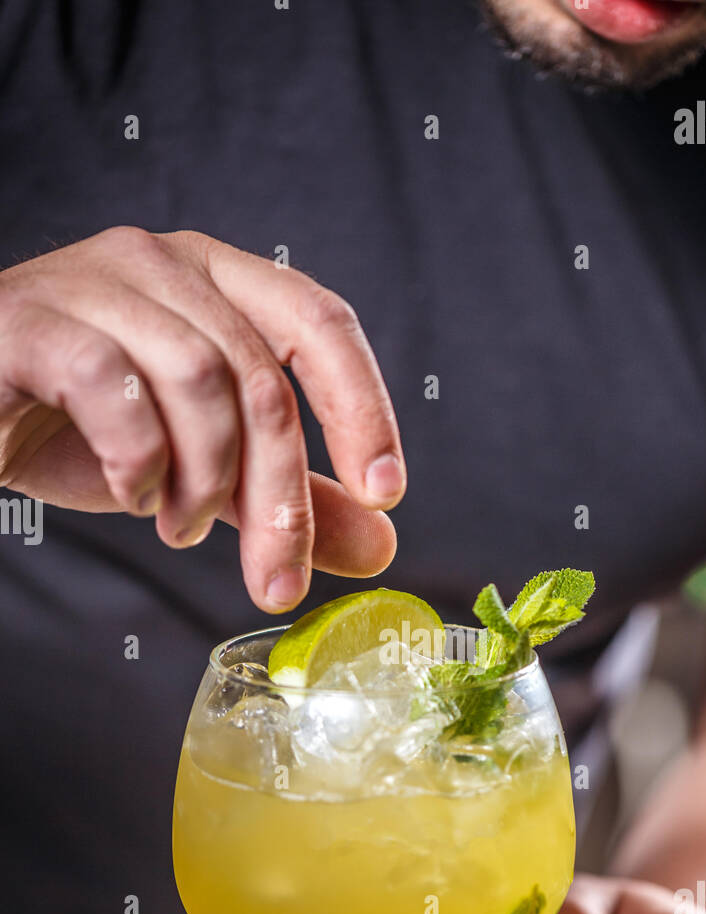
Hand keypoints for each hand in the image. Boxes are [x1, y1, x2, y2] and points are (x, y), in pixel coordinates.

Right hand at [0, 227, 403, 608]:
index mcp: (215, 280)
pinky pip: (111, 386)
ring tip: (175, 524)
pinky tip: (131, 493)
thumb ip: (283, 497)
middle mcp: (161, 265)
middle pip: (261, 376)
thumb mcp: (199, 468)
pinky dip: (136, 460)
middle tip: (275, 573)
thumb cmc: (73, 424)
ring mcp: (92, 283)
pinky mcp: (30, 323)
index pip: (319, 321)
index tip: (386, 491)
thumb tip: (378, 543)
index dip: (362, 406)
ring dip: (202, 479)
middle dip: (280, 493)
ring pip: (197, 378)